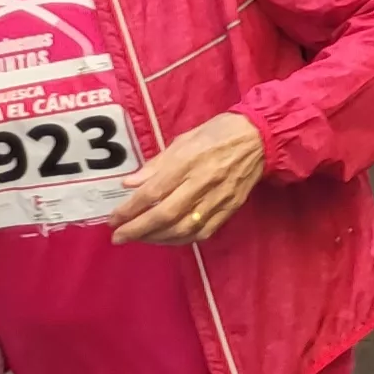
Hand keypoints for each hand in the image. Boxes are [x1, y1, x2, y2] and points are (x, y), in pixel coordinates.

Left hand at [108, 110, 269, 244]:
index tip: (113, 219)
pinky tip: (167, 238)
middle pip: (165, 215)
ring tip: (140, 238)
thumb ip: (156, 165)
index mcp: (188, 161)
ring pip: (182, 229)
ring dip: (156, 238)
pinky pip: (202, 232)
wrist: (260, 137)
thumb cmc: (217, 133)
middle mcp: (202, 182)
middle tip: (119, 237)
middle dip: (137, 230)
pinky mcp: (230, 208)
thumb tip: (129, 184)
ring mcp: (218, 198)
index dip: (129, 210)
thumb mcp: (183, 140)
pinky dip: (180, 240)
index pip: (152, 192)